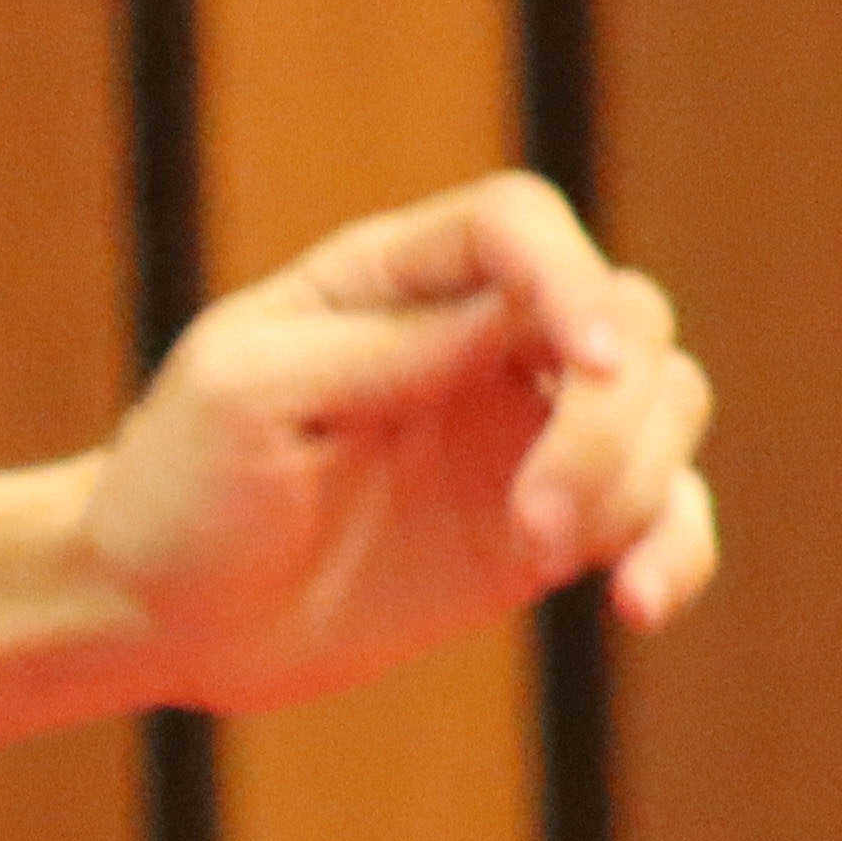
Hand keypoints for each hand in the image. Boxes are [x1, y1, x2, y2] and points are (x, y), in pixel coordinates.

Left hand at [81, 170, 719, 713]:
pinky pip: (661, 514)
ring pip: (666, 404)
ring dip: (639, 482)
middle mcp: (478, 337)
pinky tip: (637, 604)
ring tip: (549, 557)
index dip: (571, 278)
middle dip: (611, 415)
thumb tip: (508, 320)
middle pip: (623, 317)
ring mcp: (522, 431)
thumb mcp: (244, 397)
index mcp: (391, 278)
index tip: (587, 366)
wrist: (166, 613)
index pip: (519, 227)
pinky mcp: (547, 526)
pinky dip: (676, 549)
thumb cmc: (183, 484)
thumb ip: (374, 351)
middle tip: (537, 522)